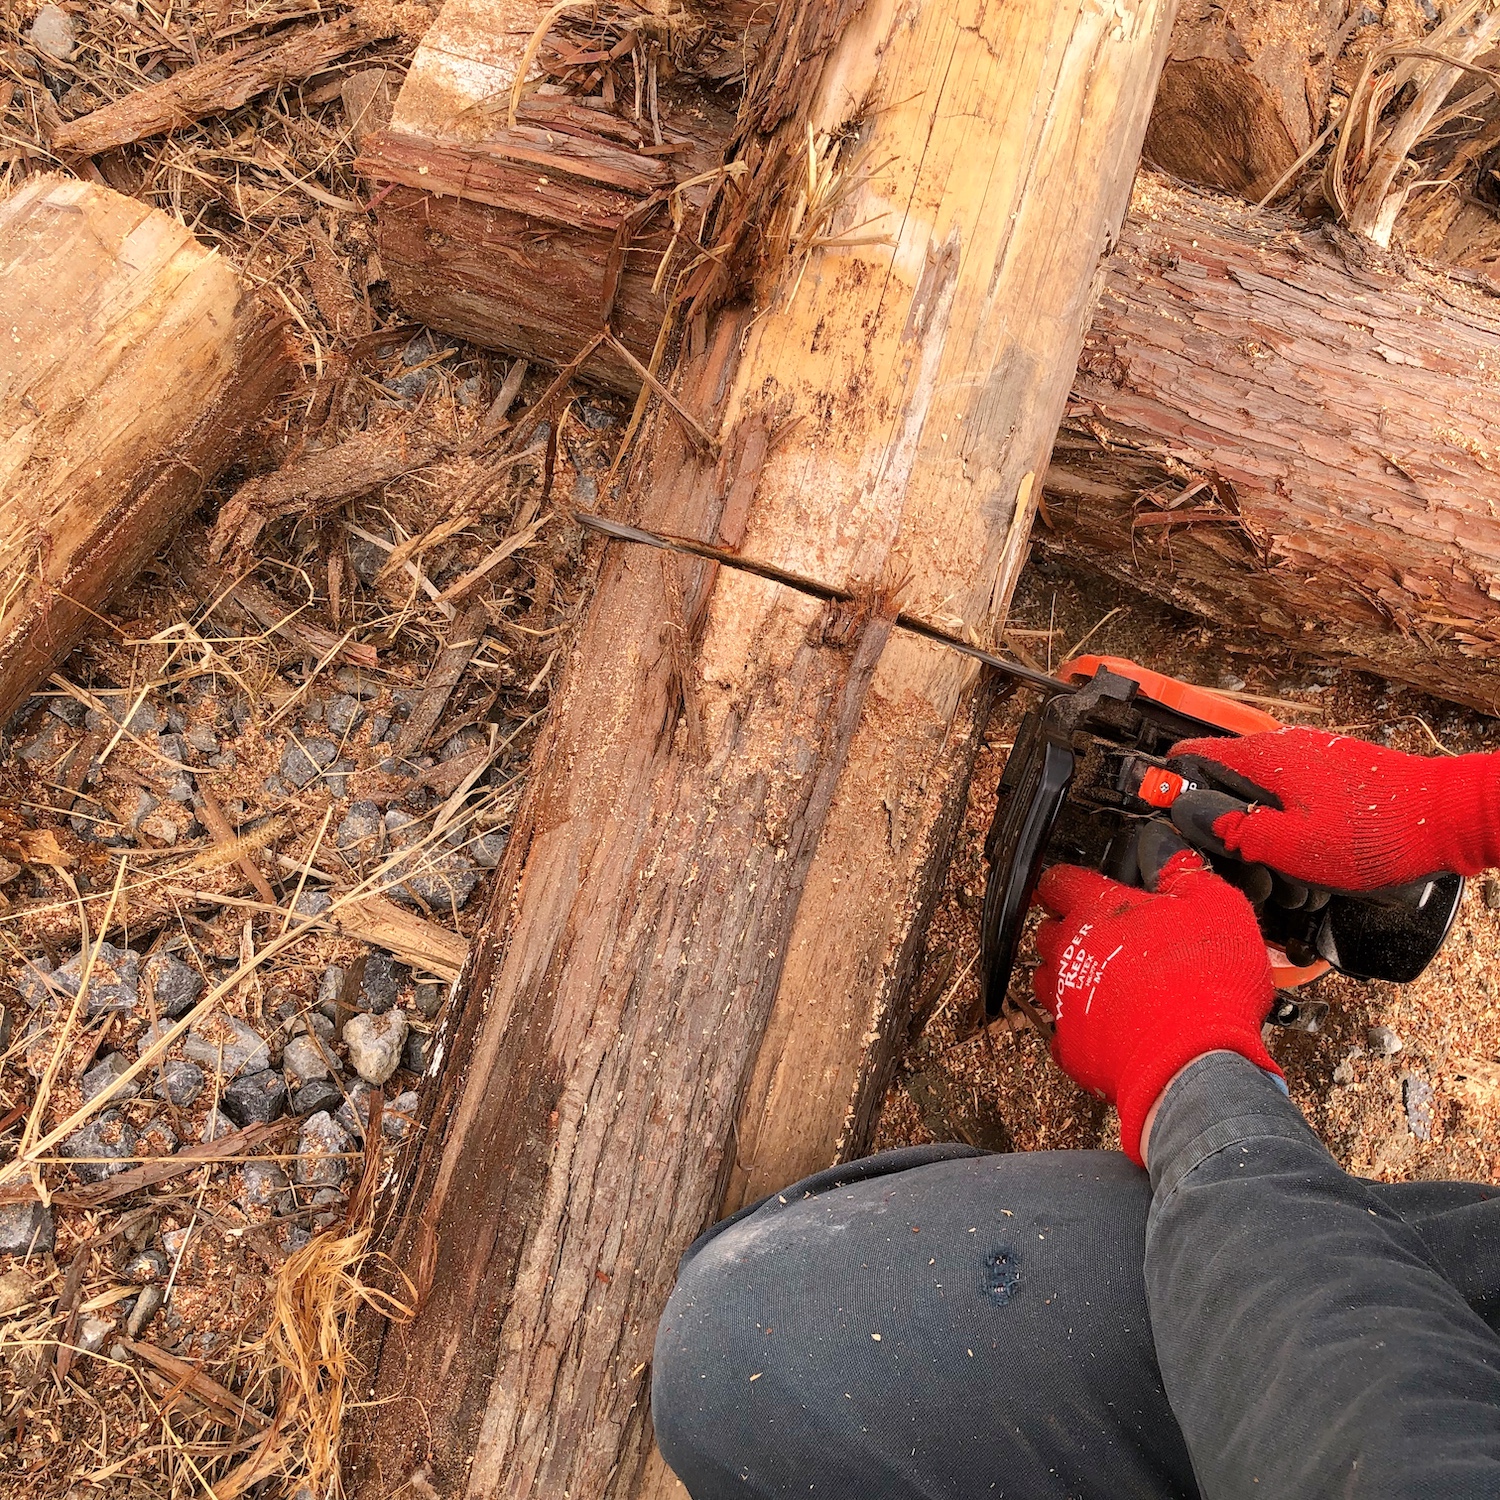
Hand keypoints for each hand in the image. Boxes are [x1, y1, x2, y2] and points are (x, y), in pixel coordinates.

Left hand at [1032, 851, 1276, 1165]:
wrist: (1196, 1061)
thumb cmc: (1207, 984)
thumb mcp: (1216, 906)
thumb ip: (1184, 872)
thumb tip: (1168, 850)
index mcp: (1096, 910)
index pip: (1059, 881)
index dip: (1065, 881)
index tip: (1069, 884)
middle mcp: (1069, 952)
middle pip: (1046, 931)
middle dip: (1067, 929)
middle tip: (1100, 936)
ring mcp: (1064, 1001)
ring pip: (1046, 980)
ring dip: (1067, 977)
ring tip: (1103, 982)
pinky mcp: (1071, 1047)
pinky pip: (1060, 1033)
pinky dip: (1079, 1029)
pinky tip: (1106, 1028)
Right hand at [1170, 728, 1499, 891]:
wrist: (1450, 817)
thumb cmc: (1382, 831)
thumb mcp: (1297, 847)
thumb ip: (1239, 832)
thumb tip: (1192, 817)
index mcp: (1266, 758)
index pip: (1191, 754)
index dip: (1166, 784)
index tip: (1156, 809)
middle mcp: (1284, 749)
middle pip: (1221, 776)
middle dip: (1213, 814)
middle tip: (1220, 854)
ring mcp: (1309, 758)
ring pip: (1255, 789)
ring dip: (1250, 822)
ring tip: (1265, 861)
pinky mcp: (1330, 773)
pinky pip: (1285, 795)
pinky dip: (1280, 820)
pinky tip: (1297, 851)